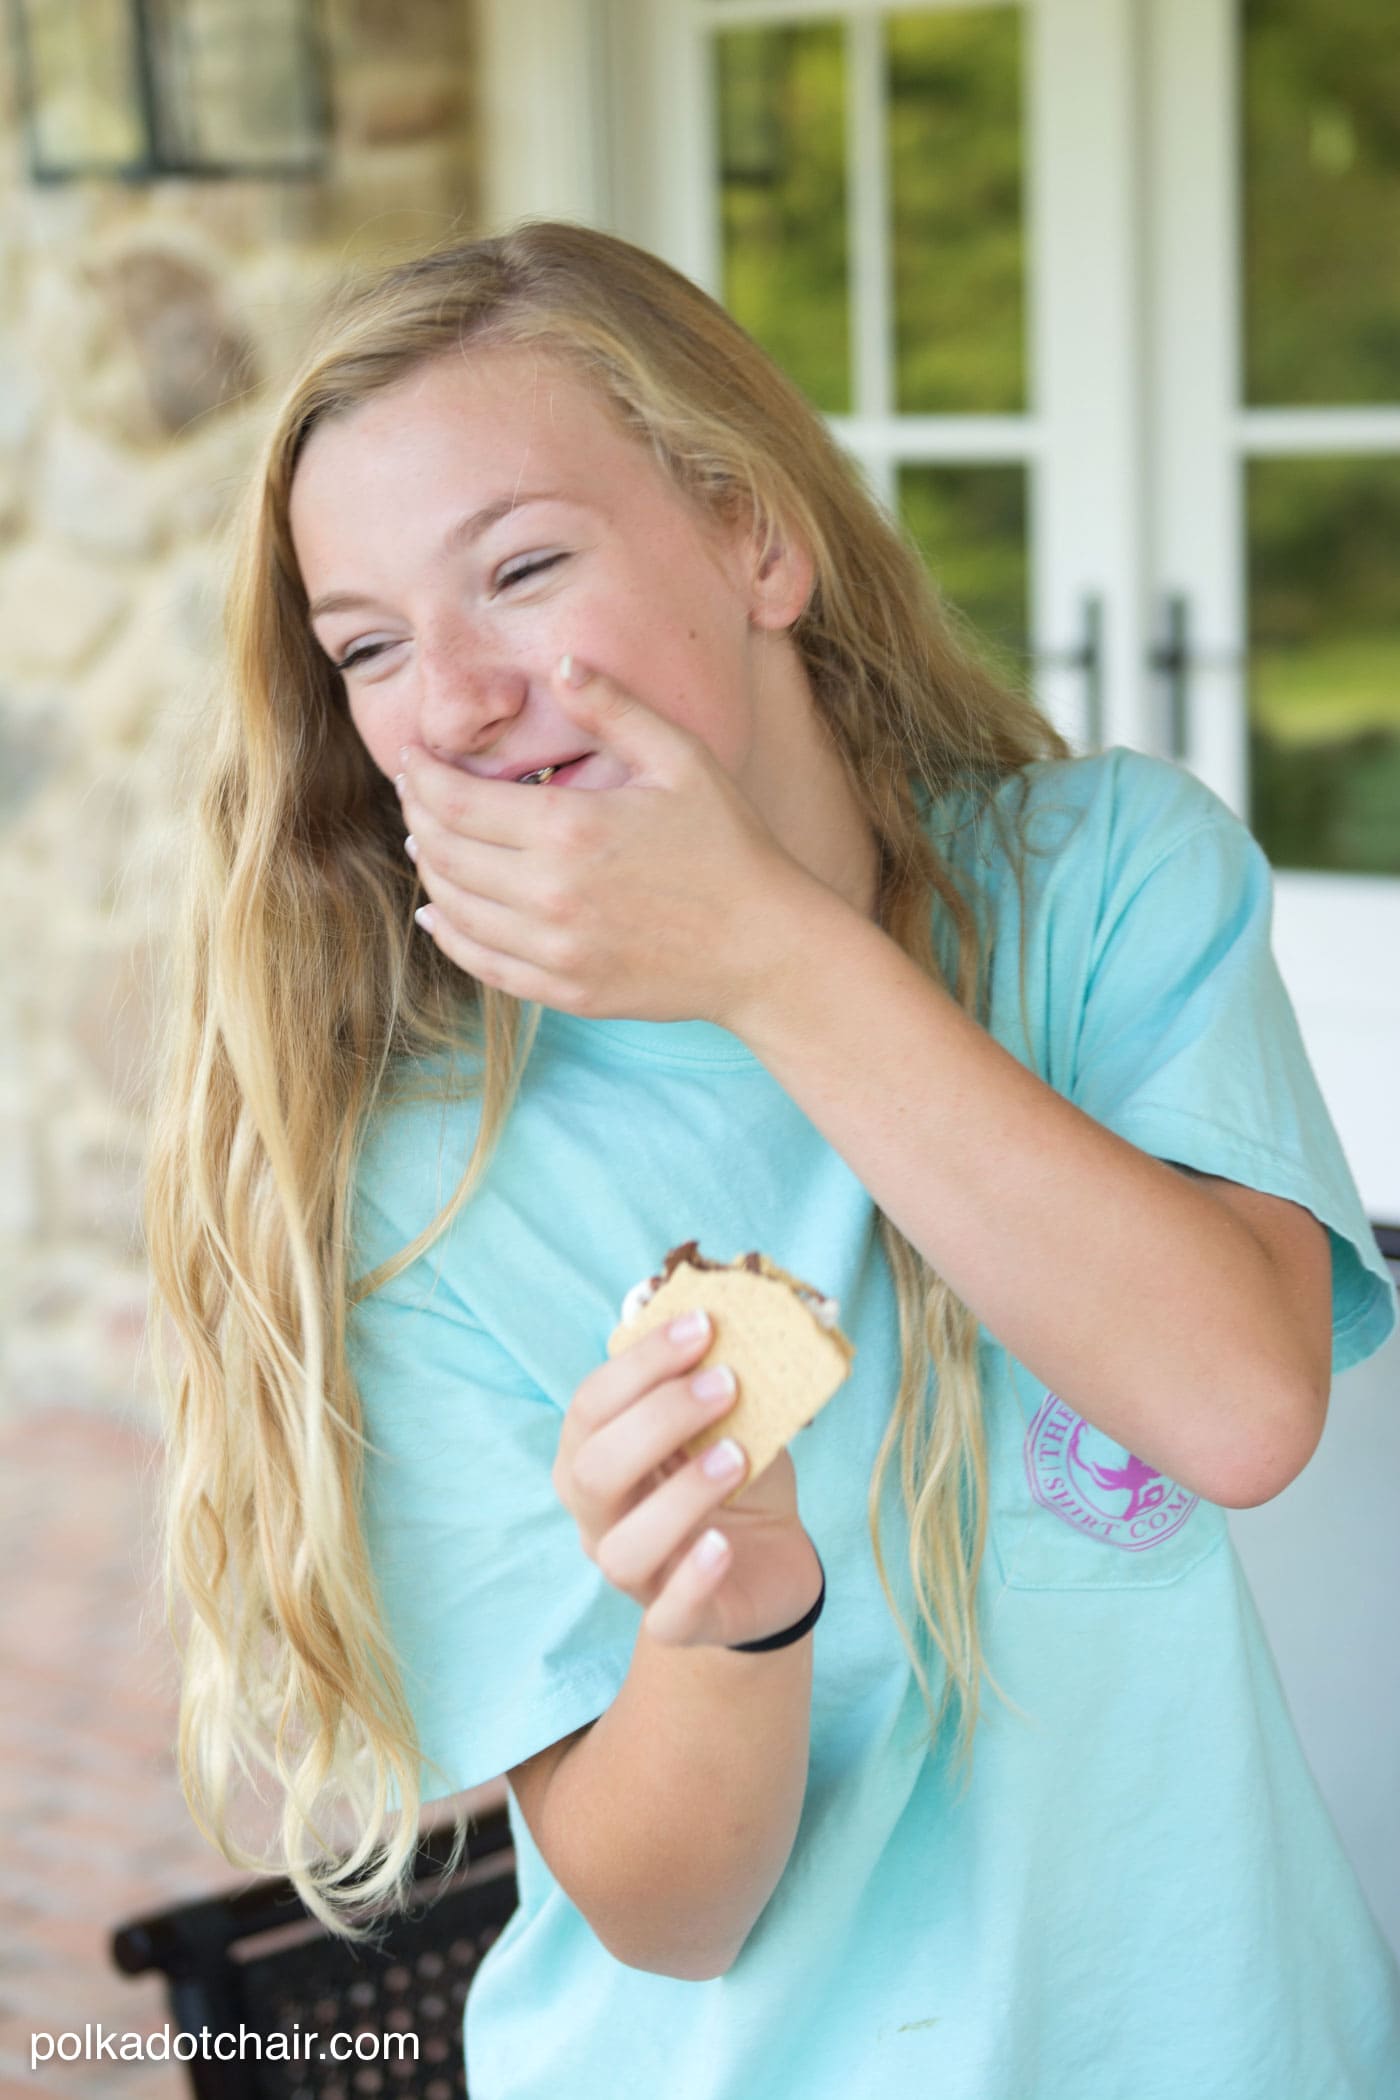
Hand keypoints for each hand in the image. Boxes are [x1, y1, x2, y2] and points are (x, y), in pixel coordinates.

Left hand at [396, 654, 818, 1027]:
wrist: (766, 947)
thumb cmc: (731, 846)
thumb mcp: (681, 759)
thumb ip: (614, 708)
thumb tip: (561, 664)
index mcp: (569, 828)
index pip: (455, 799)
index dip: (421, 774)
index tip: (412, 757)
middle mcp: (548, 893)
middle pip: (443, 852)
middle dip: (418, 816)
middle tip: (416, 794)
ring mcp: (553, 949)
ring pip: (453, 908)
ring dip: (429, 870)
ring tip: (427, 842)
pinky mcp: (563, 990)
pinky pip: (481, 962)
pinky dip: (449, 934)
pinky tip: (440, 913)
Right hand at [554, 1310, 823, 1648]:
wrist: (773, 1556)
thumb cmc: (733, 1472)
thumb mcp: (727, 1415)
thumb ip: (707, 1369)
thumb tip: (698, 1297)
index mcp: (595, 1453)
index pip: (591, 1404)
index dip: (642, 1362)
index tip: (705, 1325)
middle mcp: (599, 1516)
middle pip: (594, 1472)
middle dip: (659, 1419)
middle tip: (728, 1383)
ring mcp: (634, 1575)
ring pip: (622, 1550)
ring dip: (680, 1497)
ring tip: (736, 1457)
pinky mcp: (679, 1621)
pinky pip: (666, 1618)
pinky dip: (693, 1578)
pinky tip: (725, 1542)